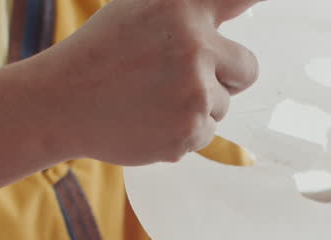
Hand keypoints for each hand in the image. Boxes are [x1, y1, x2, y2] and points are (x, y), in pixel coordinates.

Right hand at [41, 0, 261, 165]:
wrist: (60, 103)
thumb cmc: (105, 51)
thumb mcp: (144, 8)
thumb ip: (195, 9)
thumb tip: (230, 17)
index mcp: (183, 10)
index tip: (269, 9)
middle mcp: (194, 48)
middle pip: (247, 71)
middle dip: (221, 78)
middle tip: (174, 77)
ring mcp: (193, 95)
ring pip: (223, 107)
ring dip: (195, 108)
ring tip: (150, 99)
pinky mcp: (187, 135)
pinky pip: (204, 136)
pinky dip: (180, 134)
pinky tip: (146, 120)